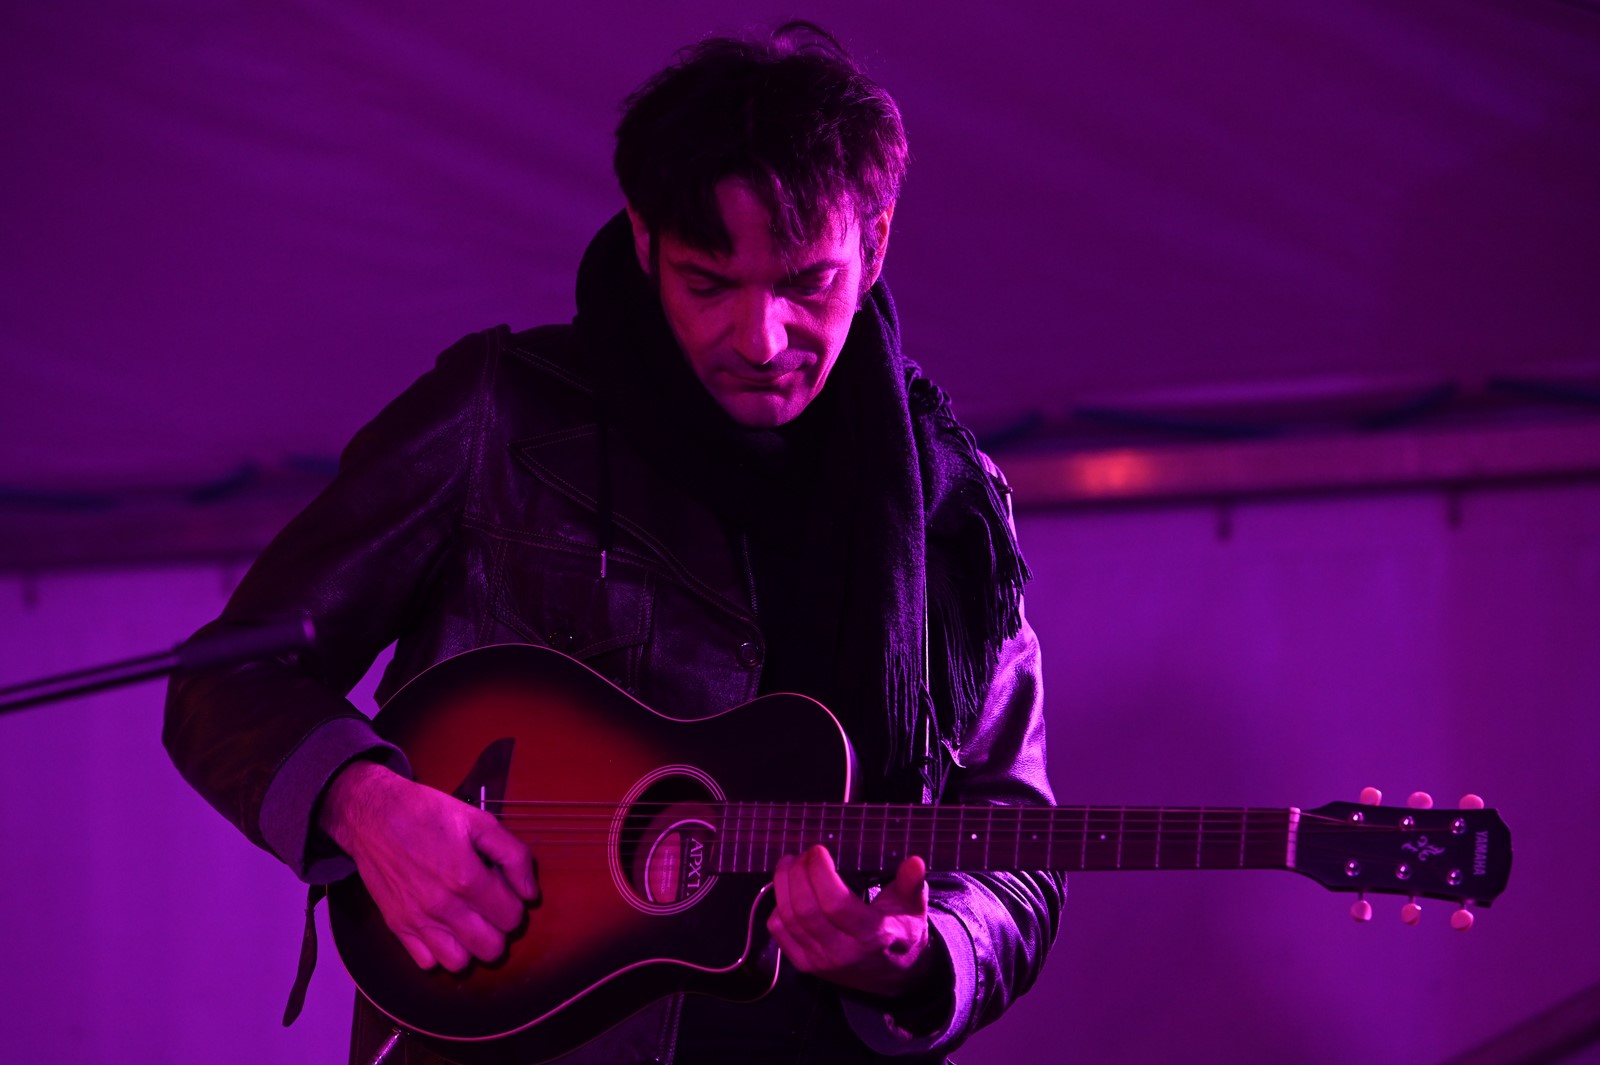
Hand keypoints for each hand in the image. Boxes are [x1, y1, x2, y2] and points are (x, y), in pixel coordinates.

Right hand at [319, 760, 536, 971]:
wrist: (374, 815)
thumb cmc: (428, 813)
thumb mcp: (479, 821)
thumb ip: (514, 856)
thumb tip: (530, 894)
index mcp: (467, 878)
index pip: (512, 918)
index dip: (516, 906)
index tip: (504, 891)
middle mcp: (443, 906)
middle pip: (491, 949)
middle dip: (499, 931)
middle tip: (490, 909)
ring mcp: (418, 920)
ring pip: (460, 964)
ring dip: (470, 947)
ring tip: (469, 922)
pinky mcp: (397, 926)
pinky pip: (426, 963)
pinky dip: (439, 952)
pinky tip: (443, 928)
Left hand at [766, 844, 935, 996]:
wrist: (893, 975)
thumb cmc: (901, 933)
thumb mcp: (913, 908)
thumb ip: (912, 884)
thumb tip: (915, 863)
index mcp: (871, 936)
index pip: (835, 904)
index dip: (820, 873)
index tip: (819, 850)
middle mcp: (843, 952)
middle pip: (806, 909)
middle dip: (798, 874)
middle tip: (803, 854)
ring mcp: (820, 961)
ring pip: (788, 919)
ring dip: (783, 885)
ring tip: (790, 863)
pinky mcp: (805, 965)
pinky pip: (779, 932)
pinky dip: (778, 906)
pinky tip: (788, 890)